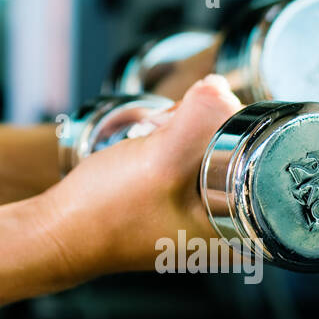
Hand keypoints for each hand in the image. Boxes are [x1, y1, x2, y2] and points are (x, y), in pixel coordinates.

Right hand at [43, 75, 242, 276]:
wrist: (56, 231)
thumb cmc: (105, 213)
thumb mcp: (159, 161)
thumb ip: (199, 121)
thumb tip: (222, 86)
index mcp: (239, 233)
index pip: (262, 156)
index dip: (227, 128)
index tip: (192, 131)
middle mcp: (227, 230)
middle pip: (238, 150)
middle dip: (201, 128)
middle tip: (163, 138)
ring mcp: (199, 217)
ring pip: (211, 150)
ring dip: (181, 132)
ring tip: (149, 144)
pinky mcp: (176, 203)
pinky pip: (188, 159)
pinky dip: (168, 144)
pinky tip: (144, 152)